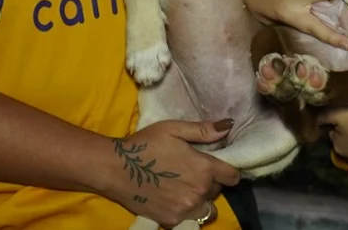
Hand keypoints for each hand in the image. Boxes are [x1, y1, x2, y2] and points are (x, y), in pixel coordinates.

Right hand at [97, 119, 240, 227]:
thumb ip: (204, 130)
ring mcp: (186, 209)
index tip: (218, 167)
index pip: (232, 176)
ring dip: (201, 200)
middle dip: (209, 182)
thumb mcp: (174, 129)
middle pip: (217, 191)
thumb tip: (228, 126)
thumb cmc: (145, 144)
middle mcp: (199, 191)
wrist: (114, 168)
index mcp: (204, 168)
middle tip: (192, 173)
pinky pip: (189, 219)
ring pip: (207, 208)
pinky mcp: (172, 220)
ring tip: (185, 189)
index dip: (228, 170)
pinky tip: (173, 199)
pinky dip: (186, 211)